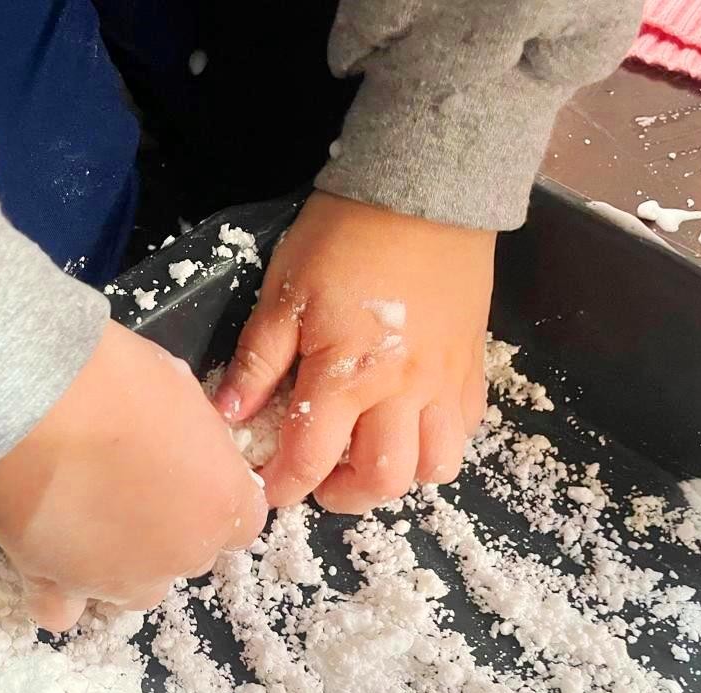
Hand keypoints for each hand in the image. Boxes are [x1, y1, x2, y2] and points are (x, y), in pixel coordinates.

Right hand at [0, 321, 268, 631]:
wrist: (28, 400)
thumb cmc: (111, 378)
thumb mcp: (179, 388)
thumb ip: (195, 437)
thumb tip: (184, 445)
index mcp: (222, 502)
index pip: (241, 522)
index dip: (212, 496)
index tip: (187, 472)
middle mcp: (180, 553)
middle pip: (188, 555)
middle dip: (166, 527)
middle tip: (125, 479)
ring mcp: (119, 578)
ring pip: (134, 588)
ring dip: (118, 561)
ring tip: (81, 514)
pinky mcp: (56, 588)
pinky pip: (64, 609)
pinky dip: (58, 589)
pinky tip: (46, 555)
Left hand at [212, 191, 492, 511]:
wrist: (423, 189)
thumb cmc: (342, 237)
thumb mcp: (283, 295)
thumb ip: (258, 362)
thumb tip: (228, 414)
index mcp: (346, 374)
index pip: (310, 459)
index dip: (283, 486)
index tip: (267, 489)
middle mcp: (401, 390)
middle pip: (382, 481)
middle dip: (343, 495)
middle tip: (320, 476)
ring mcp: (444, 382)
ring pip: (435, 466)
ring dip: (398, 476)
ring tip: (368, 454)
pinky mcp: (472, 367)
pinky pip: (466, 430)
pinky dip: (437, 442)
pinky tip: (408, 424)